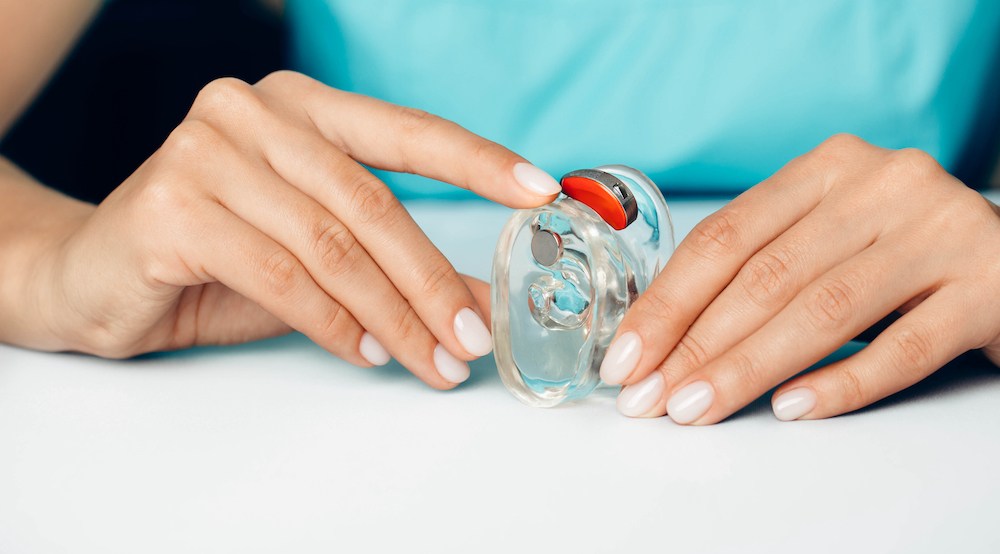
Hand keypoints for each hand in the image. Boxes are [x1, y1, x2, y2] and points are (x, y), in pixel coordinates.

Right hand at [18, 71, 560, 388]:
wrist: (92, 275)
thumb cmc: (212, 258)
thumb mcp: (318, 258)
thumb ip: (393, 267)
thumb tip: (476, 298)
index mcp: (301, 107)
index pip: (406, 131)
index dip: (479, 161)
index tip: (540, 192)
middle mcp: (254, 112)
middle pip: (372, 202)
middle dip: (431, 280)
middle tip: (472, 337)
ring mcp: (208, 150)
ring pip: (331, 244)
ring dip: (392, 313)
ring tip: (429, 360)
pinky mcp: (174, 205)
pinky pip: (280, 273)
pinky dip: (332, 322)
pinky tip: (365, 353)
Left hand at [599, 134, 999, 422]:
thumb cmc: (899, 253)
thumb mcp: (828, 234)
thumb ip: (762, 264)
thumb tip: (662, 337)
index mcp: (827, 168)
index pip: (725, 237)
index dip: (667, 301)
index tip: (624, 357)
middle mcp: (883, 186)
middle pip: (766, 275)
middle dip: (694, 344)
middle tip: (649, 397)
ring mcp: (940, 232)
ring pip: (824, 310)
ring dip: (747, 368)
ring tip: (695, 408)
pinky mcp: (990, 285)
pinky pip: (904, 346)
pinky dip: (841, 382)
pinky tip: (790, 409)